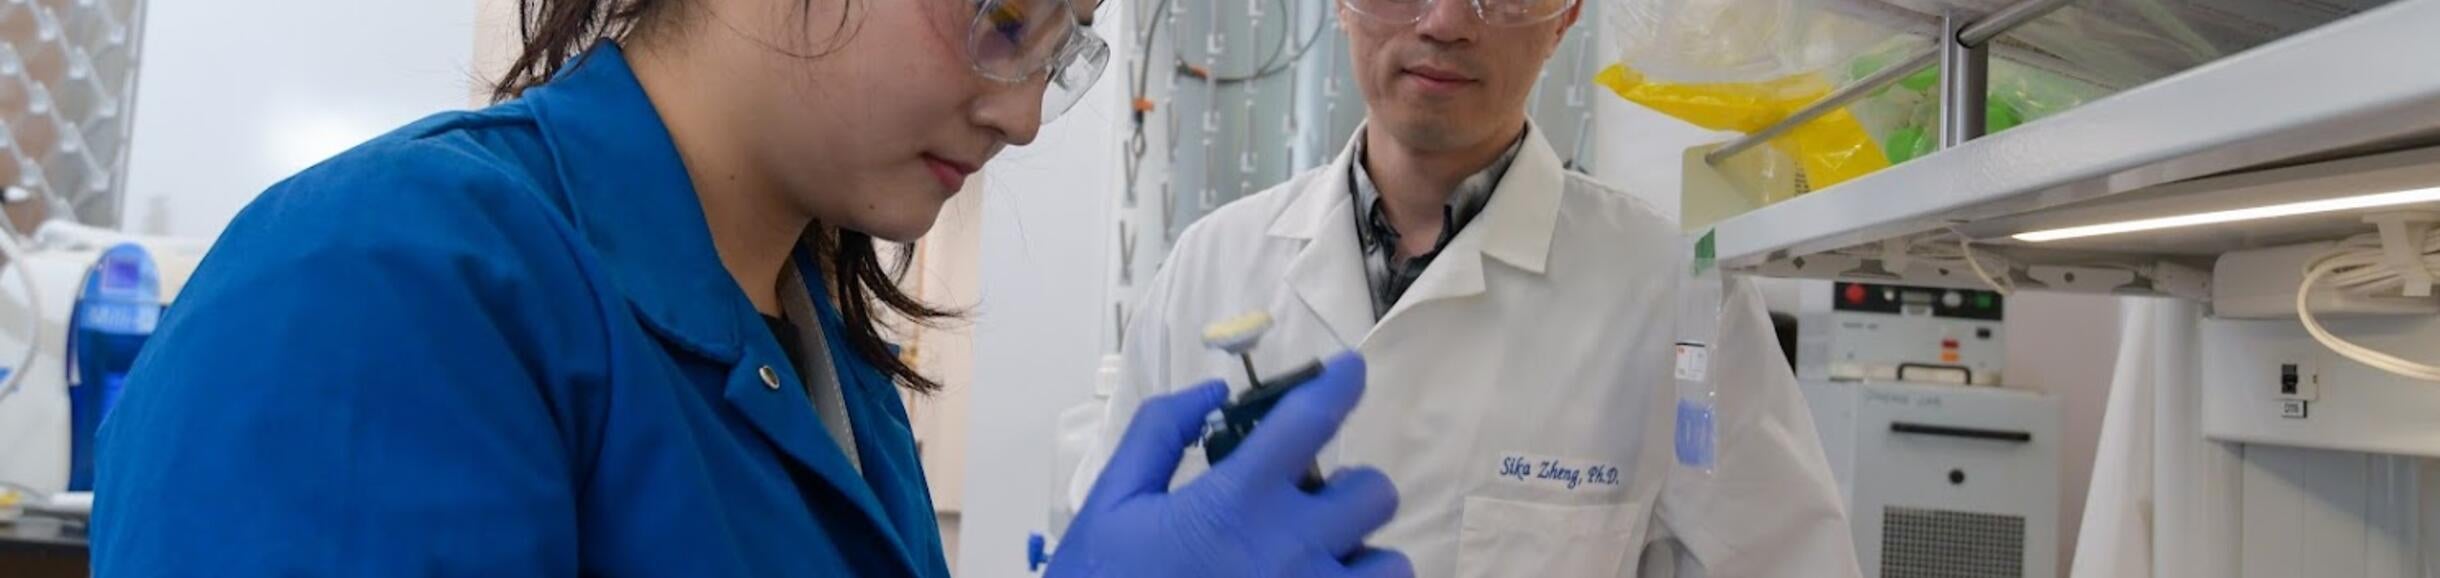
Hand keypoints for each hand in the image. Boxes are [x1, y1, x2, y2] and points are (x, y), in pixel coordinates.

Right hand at [1047, 352, 1409, 577]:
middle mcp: (1288, 550)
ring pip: (1389, 564)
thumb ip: (1157, 434)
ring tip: (1325, 561)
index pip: (1311, 419)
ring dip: (1364, 556)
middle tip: (1313, 503)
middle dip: (1350, 489)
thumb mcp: (1113, 502)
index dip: (1340, 383)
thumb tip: (1209, 391)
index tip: (1349, 371)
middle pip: (1373, 494)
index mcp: (1236, 503)